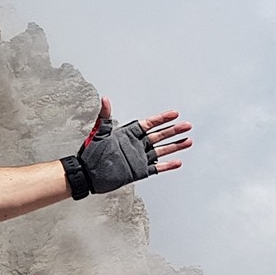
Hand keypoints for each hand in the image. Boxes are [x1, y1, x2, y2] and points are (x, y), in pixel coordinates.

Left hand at [72, 97, 192, 196]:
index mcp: (128, 134)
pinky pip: (156, 168)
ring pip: (161, 151)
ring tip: (188, 141)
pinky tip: (177, 162)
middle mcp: (135, 145)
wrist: (87, 175)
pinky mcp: (139, 171)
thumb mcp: (98, 133)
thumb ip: (104, 117)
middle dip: (173, 131)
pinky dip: (167, 165)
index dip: (162, 119)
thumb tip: (105, 99)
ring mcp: (139, 158)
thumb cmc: (90, 154)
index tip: (174, 114)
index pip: (149, 124)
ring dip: (174, 146)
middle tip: (187, 125)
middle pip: (159, 136)